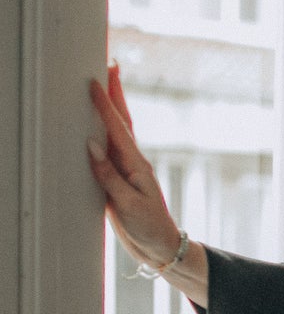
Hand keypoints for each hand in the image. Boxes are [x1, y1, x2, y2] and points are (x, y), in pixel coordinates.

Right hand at [86, 62, 208, 301]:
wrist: (160, 248)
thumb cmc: (149, 228)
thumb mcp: (128, 204)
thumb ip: (109, 176)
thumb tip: (92, 145)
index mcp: (136, 164)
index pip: (118, 128)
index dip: (106, 105)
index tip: (95, 82)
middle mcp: (131, 162)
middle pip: (121, 121)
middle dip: (115, 93)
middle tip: (109, 65)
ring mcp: (125, 169)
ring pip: (113, 132)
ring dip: (109, 108)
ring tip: (103, 84)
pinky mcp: (117, 180)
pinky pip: (106, 150)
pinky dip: (100, 131)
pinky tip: (94, 124)